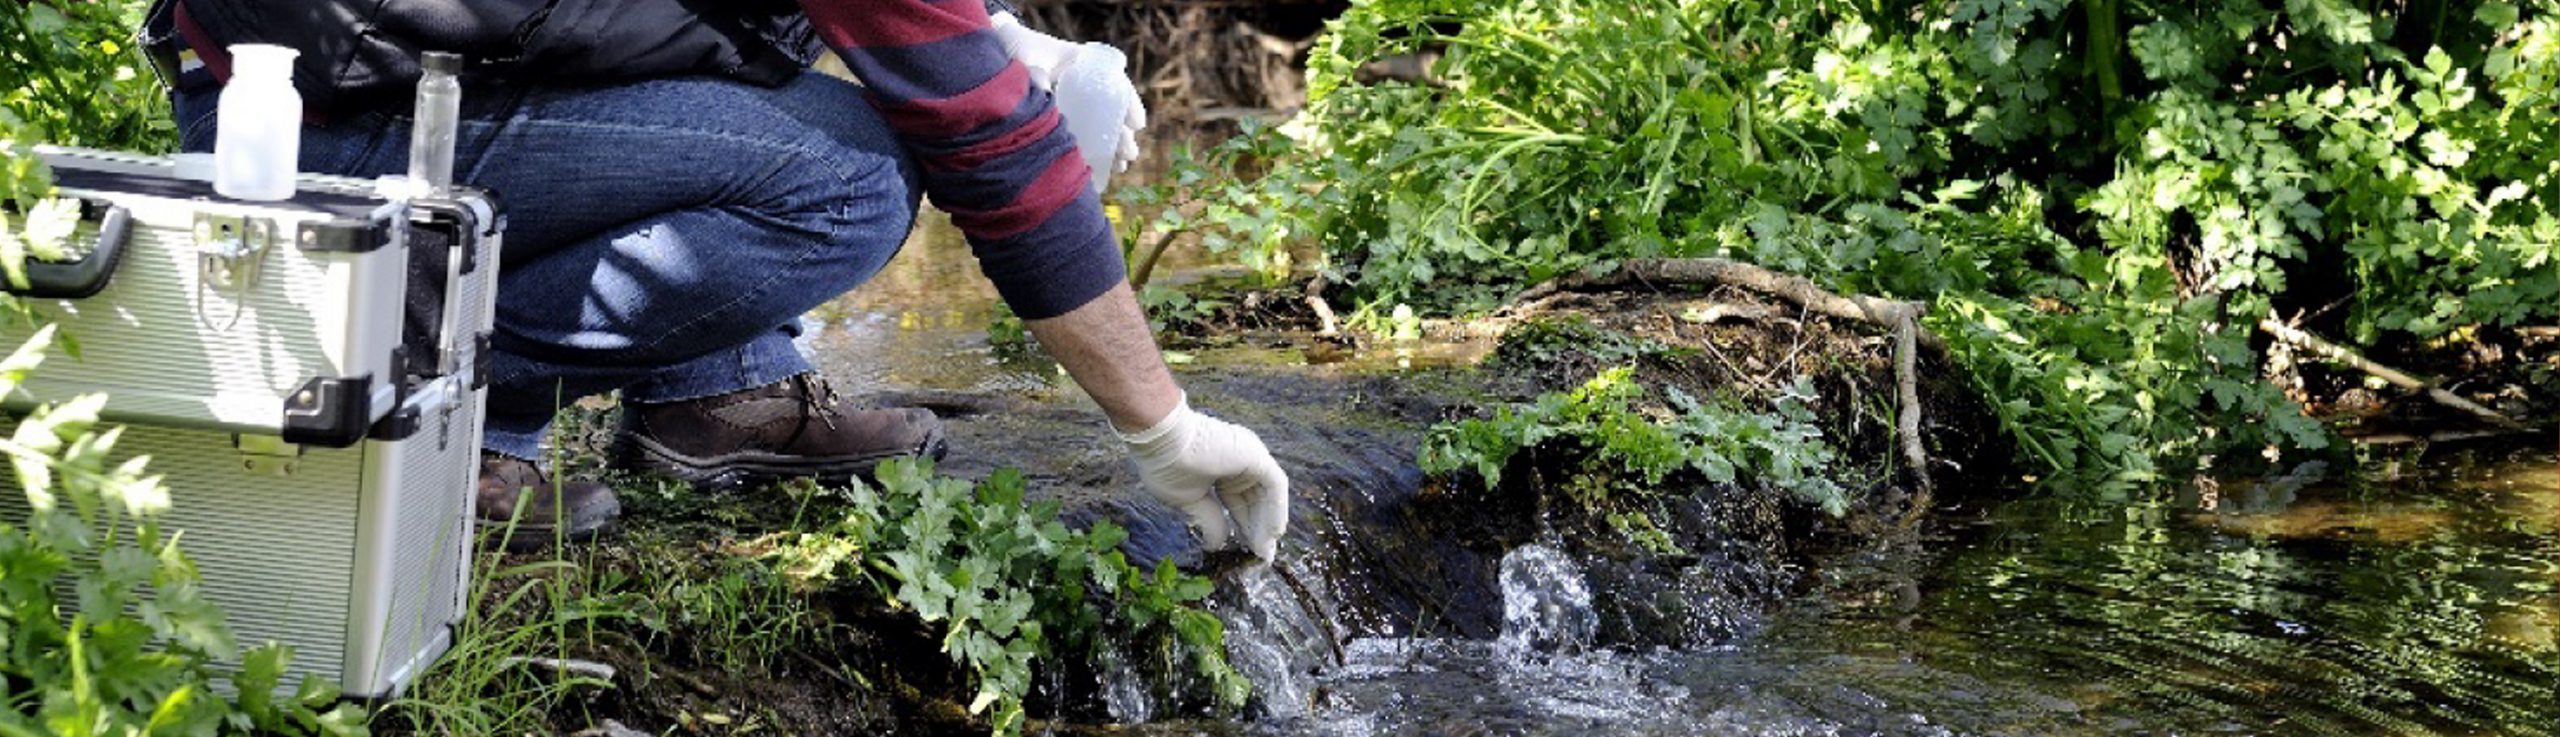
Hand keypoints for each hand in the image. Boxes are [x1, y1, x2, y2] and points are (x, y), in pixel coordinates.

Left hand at [988, 12, 1146, 172]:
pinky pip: (1085, 133)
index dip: (1129, 103)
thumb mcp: (1026, 58)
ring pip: (1101, 125)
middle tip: (1129, 154)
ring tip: (1121, 165)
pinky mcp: (1063, 116)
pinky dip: (1095, 149)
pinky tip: (1102, 167)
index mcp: (1083, 64)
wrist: (1002, 52)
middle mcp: (1084, 84)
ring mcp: (1074, 101)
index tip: (1137, 125)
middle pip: (1112, 110)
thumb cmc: (1017, 50)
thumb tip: (1044, 94)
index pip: (1116, 83)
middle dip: (1123, 134)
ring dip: (1114, 145)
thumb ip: (1034, 75)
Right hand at [1121, 396, 1288, 560]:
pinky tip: (1272, 534)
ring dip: (1267, 524)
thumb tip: (1217, 544)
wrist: (1162, 442)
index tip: (1248, 551)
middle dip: (1259, 529)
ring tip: (1265, 551)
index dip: (1244, 527)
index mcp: (1221, 470)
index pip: (1239, 503)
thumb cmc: (1167, 466)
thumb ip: (1209, 520)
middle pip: (1256, 501)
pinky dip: (1276, 510)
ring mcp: (1249, 456)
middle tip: (1262, 557)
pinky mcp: (1255, 455)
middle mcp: (1239, 461)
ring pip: (1268, 495)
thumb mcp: (1190, 501)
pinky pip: (1275, 486)